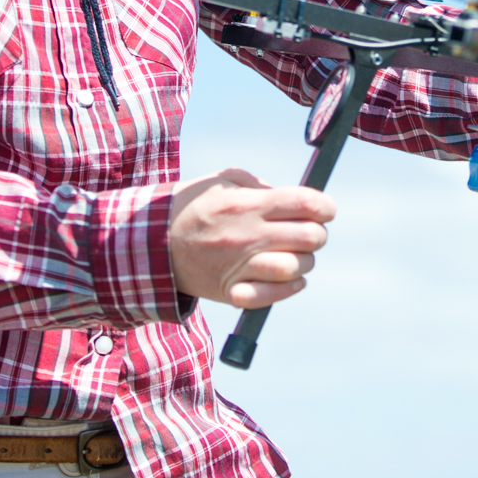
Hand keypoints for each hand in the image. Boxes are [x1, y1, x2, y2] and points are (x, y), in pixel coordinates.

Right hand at [168, 169, 335, 308]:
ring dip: (304, 262)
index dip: (325, 206)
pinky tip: (289, 278)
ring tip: (294, 255)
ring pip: (296, 268)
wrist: (152, 244)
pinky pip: (274, 295)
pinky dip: (289, 288)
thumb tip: (296, 200)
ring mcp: (239, 266)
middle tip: (308, 232)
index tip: (325, 210)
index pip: (306, 203)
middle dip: (317, 234)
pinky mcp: (231, 292)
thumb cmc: (192, 208)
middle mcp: (247, 236)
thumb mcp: (223, 181)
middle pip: (309, 237)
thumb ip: (261, 186)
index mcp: (247, 204)